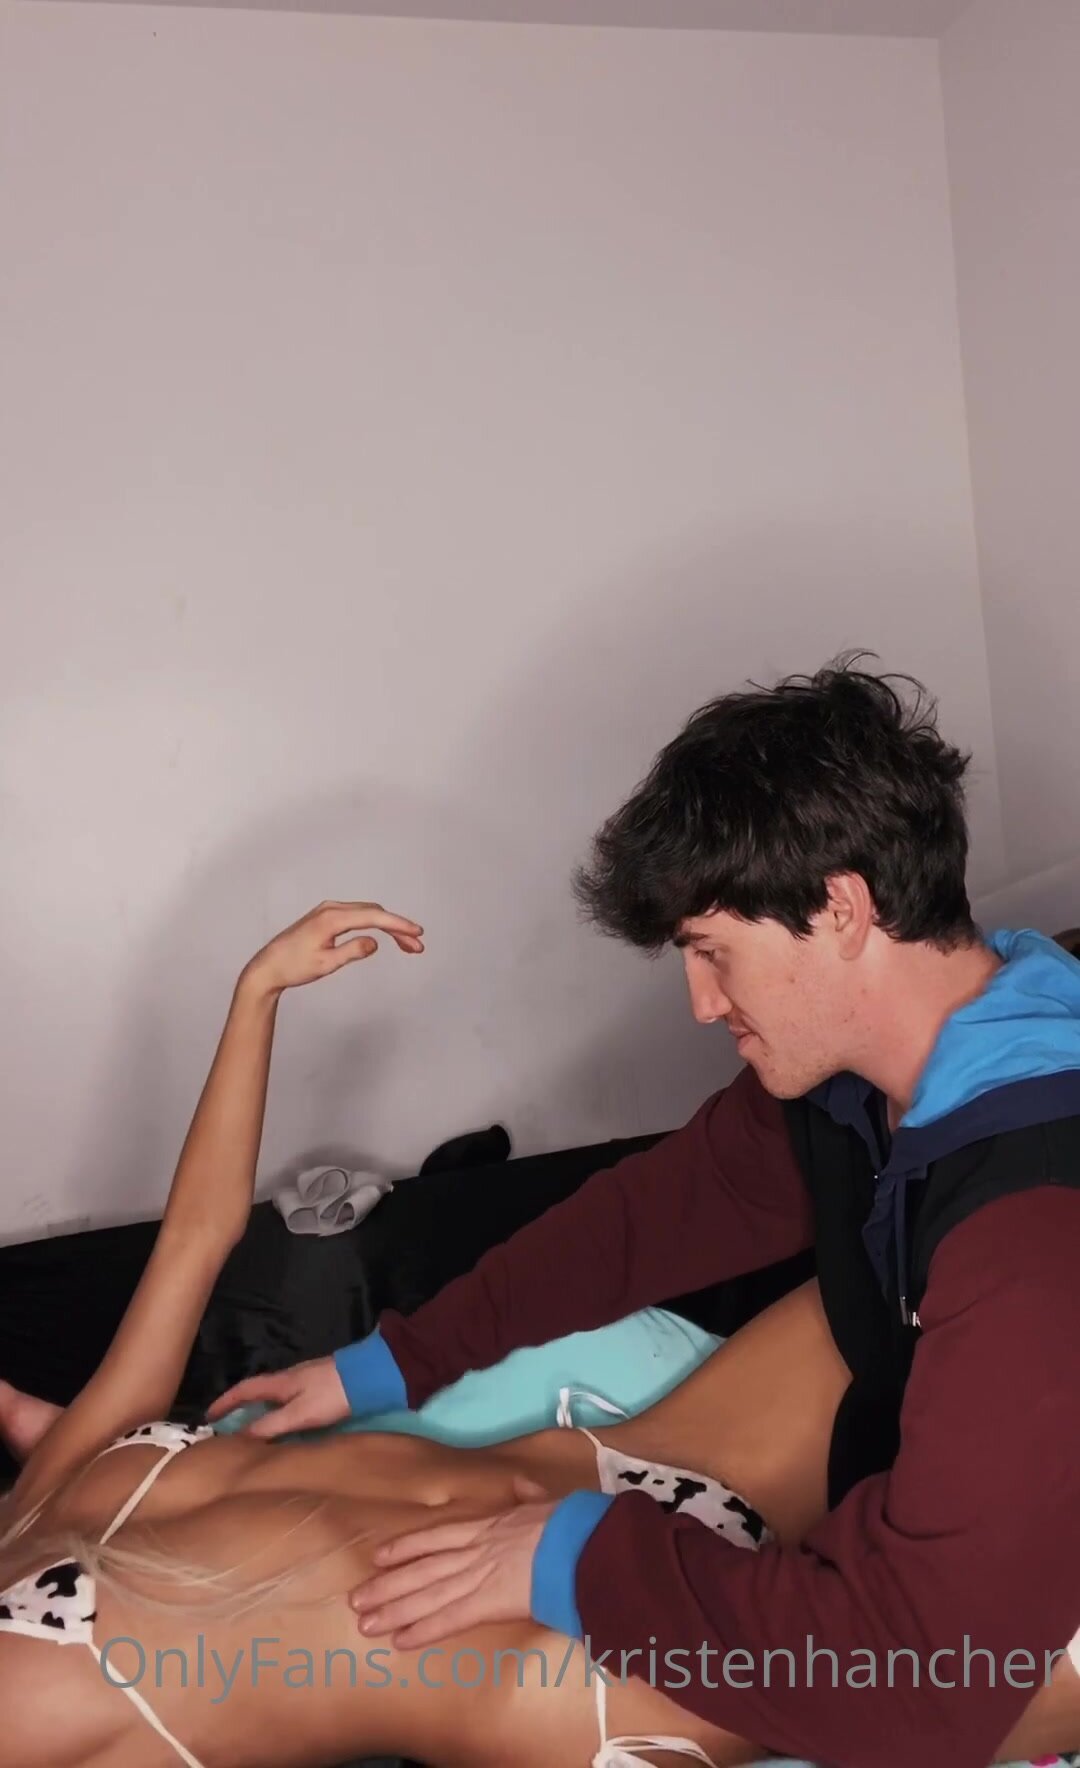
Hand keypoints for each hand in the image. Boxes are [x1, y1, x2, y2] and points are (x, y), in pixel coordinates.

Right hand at [206, 1355, 348, 1436]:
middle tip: (228, 1429)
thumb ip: (271, 1426)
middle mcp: (289, 1379)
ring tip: (254, 1433)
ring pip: (275, 1398)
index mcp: (279, 1382)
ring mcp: (306, 1382)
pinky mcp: (321, 1388)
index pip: (244, 1390)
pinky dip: (279, 1413)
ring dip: (261, 1412)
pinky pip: (290, 1402)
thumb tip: (240, 1438)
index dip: (225, 1402)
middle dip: (241, 1408)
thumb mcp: (298, 1414)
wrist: (371, 1377)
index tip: (208, 1416)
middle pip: (258, 1392)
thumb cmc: (332, 1394)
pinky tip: (286, 1427)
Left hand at [242, 900, 423, 997]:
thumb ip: (352, 952)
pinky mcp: (327, 917)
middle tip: (417, 946)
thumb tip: (375, 942)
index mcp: (332, 918)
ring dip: (389, 926)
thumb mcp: (326, 964)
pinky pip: (358, 915)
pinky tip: (385, 936)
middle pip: (375, 913)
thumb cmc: (293, 967)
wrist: (269, 967)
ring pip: (368, 913)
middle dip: (399, 928)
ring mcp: (329, 911)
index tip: (417, 932)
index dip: (398, 924)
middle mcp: (331, 909)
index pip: (374, 917)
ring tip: (407, 945)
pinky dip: (375, 924)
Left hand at [348, 1483, 554, 1648]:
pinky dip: (424, 1630)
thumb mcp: (544, 1500)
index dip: (406, 1546)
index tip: (378, 1555)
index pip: (437, 1536)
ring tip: (365, 1623)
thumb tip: (522, 1483)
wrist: (582, 1540)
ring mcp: (479, 1575)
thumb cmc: (570, 1522)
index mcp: (488, 1526)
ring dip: (395, 1609)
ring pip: (427, 1594)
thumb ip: (528, 1495)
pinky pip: (451, 1619)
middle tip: (356, 1599)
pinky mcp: (490, 1602)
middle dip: (388, 1585)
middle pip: (423, 1569)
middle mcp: (475, 1550)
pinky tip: (400, 1641)